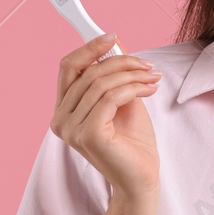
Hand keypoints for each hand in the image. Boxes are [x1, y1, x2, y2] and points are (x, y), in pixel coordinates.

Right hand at [52, 32, 161, 197]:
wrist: (141, 178)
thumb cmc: (132, 143)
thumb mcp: (123, 99)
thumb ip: (113, 75)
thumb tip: (114, 43)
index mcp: (64, 110)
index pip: (68, 68)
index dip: (88, 48)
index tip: (111, 36)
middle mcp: (60, 120)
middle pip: (86, 72)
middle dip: (120, 62)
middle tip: (146, 64)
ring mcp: (71, 129)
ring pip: (100, 84)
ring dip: (132, 75)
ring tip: (153, 77)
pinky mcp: (87, 135)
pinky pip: (110, 98)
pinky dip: (133, 88)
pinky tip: (150, 89)